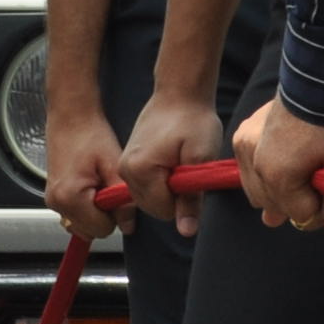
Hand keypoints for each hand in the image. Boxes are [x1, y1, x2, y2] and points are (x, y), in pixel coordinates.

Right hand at [39, 89, 128, 244]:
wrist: (71, 116)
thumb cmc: (89, 134)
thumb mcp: (113, 165)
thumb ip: (122, 200)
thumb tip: (128, 225)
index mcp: (70, 197)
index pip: (102, 229)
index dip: (115, 214)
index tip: (115, 193)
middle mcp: (56, 203)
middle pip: (90, 230)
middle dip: (104, 215)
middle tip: (107, 186)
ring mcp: (52, 200)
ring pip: (82, 224)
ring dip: (95, 212)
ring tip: (98, 183)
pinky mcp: (53, 196)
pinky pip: (74, 214)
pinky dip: (85, 206)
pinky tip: (90, 183)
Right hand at [118, 86, 228, 236]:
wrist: (180, 92)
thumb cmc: (193, 120)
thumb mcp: (200, 158)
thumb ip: (191, 199)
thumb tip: (186, 231)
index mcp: (139, 170)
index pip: (163, 210)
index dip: (185, 198)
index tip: (191, 172)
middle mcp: (125, 170)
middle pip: (153, 208)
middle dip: (174, 196)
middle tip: (186, 167)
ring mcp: (124, 166)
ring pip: (149, 199)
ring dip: (167, 189)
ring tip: (179, 163)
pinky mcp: (128, 161)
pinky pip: (145, 187)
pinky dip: (160, 182)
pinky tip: (170, 162)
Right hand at [234, 101, 323, 242]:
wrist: (322, 81)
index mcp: (277, 176)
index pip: (301, 215)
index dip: (323, 205)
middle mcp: (253, 164)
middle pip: (277, 207)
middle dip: (301, 200)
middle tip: (322, 175)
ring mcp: (244, 148)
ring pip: (260, 193)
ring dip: (281, 190)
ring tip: (304, 169)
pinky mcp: (243, 135)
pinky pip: (250, 173)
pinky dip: (266, 176)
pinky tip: (285, 162)